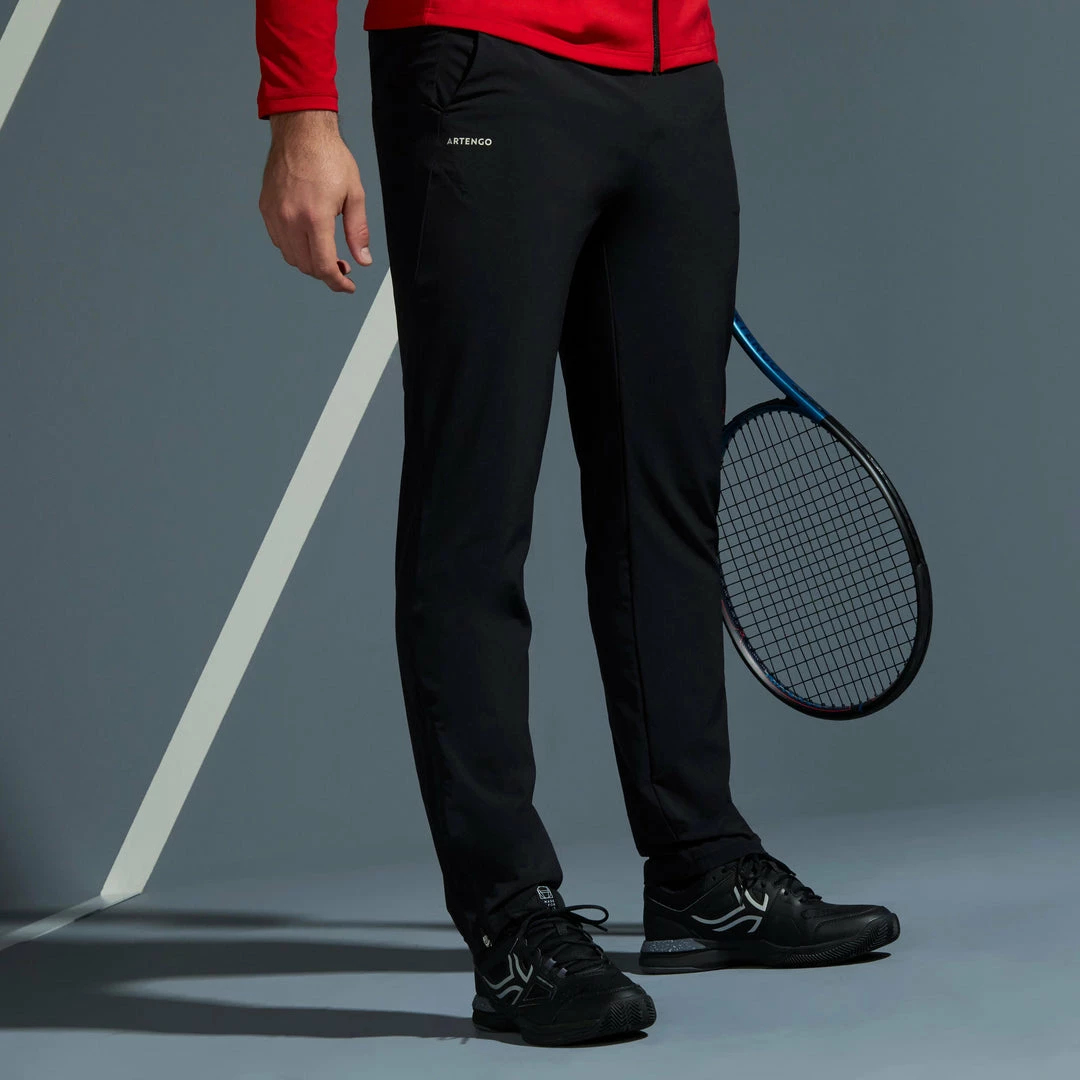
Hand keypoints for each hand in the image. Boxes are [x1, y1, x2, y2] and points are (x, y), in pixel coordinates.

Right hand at [259, 110, 372, 292]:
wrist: (300, 131)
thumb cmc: (330, 158)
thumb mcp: (354, 195)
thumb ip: (358, 232)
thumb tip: (363, 260)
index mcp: (315, 217)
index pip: (324, 266)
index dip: (337, 283)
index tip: (347, 286)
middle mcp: (291, 219)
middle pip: (306, 266)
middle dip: (326, 273)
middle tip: (342, 266)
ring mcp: (275, 214)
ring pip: (291, 257)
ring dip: (309, 263)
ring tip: (326, 254)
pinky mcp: (266, 208)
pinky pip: (279, 241)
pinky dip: (294, 249)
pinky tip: (308, 239)